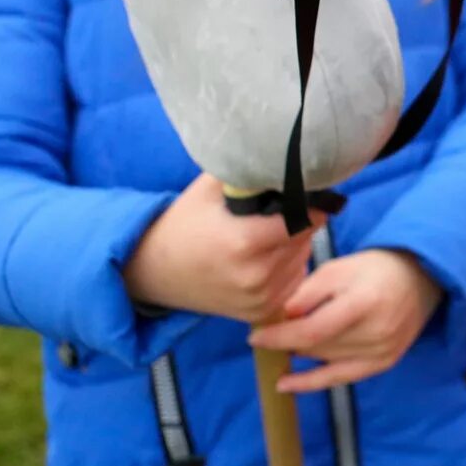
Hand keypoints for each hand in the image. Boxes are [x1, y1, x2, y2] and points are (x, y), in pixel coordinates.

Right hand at [122, 173, 319, 323]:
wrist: (156, 271)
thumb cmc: (186, 223)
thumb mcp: (212, 187)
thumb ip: (250, 171)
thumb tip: (285, 155)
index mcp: (245, 242)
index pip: (304, 218)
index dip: (309, 203)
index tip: (309, 192)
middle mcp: (256, 275)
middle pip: (304, 238)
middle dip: (300, 220)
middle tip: (282, 210)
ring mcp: (259, 298)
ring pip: (301, 258)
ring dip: (295, 244)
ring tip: (269, 233)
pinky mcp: (261, 311)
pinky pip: (293, 279)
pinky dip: (288, 265)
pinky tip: (265, 255)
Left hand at [249, 249, 441, 392]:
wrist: (420, 278)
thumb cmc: (373, 269)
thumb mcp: (338, 268)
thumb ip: (308, 292)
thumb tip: (281, 317)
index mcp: (362, 304)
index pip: (312, 331)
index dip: (279, 337)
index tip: (254, 336)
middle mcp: (375, 333)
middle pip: (317, 347)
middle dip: (288, 342)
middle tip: (268, 336)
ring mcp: (382, 351)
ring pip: (325, 360)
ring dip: (300, 355)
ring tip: (281, 349)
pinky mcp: (384, 362)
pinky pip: (341, 379)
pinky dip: (312, 383)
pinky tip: (286, 384)